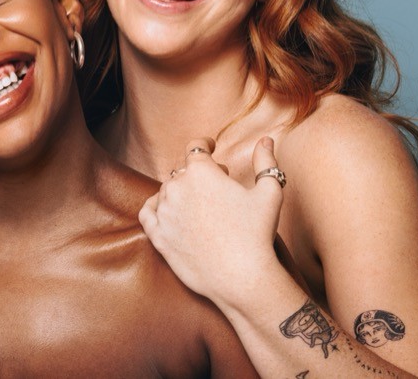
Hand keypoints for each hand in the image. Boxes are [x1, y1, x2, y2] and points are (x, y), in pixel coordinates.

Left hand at [139, 137, 283, 306]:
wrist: (240, 277)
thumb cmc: (257, 234)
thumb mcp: (270, 192)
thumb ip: (266, 161)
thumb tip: (265, 139)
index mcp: (201, 172)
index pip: (196, 148)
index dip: (205, 145)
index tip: (210, 147)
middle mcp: (177, 187)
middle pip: (183, 171)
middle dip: (198, 174)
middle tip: (216, 185)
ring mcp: (164, 212)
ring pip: (166, 191)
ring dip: (179, 191)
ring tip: (198, 202)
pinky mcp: (157, 235)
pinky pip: (147, 212)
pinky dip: (155, 206)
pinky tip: (167, 209)